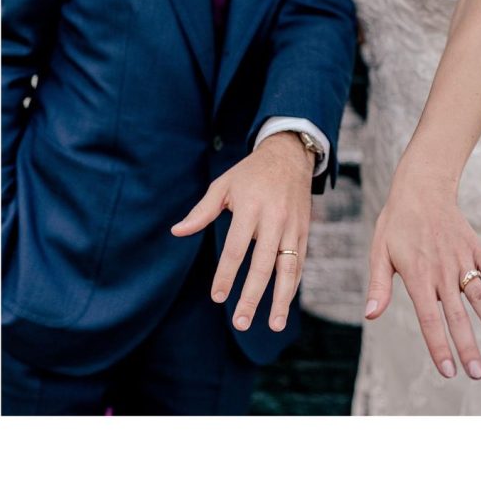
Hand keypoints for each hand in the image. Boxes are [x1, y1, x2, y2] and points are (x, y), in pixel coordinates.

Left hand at [171, 132, 312, 332]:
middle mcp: (274, 219)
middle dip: (251, 296)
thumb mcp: (223, 185)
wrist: (288, 156)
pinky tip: (284, 303)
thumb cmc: (250, 173)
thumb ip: (202, 211)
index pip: (236, 249)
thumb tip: (177, 231)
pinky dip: (293, 285)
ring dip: (281, 299)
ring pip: (288, 268)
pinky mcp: (304, 231)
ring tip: (273, 325)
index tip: (217, 297)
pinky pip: (299, 262)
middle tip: (240, 322)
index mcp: (250, 207)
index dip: (226, 275)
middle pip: (263, 265)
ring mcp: (292, 227)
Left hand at [365, 163, 480, 379]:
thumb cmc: (396, 223)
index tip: (449, 371)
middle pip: (457, 315)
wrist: (420, 187)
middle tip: (478, 374)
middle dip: (468, 346)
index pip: (430, 319)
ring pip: (479, 294)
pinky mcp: (473, 246)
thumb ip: (379, 285)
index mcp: (418, 276)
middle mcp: (441, 270)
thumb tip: (370, 315)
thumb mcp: (379, 252)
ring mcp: (460, 258)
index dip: (439, 346)